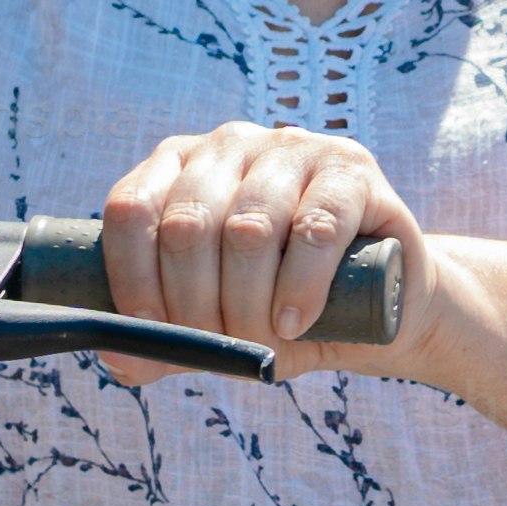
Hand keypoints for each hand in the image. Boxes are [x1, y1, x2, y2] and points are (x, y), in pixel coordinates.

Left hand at [97, 120, 423, 385]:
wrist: (387, 303)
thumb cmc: (289, 309)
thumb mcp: (220, 323)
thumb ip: (170, 338)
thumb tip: (120, 360)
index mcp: (180, 167)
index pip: (131, 209)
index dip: (131, 277)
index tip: (150, 332)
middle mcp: (230, 145)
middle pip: (187, 224)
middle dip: (195, 302)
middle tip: (222, 345)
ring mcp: (292, 149)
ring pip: (248, 228)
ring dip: (248, 301)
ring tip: (265, 339)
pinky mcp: (352, 169)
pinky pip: (314, 228)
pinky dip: (299, 286)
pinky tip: (296, 321)